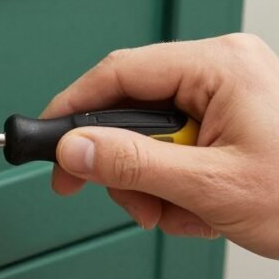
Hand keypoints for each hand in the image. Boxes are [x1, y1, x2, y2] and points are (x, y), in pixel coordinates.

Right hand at [43, 33, 278, 260]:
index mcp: (219, 65)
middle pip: (131, 108)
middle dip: (126, 165)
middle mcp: (222, 69)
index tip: (47, 143)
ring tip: (184, 213)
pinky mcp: (232, 118)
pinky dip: (177, 184)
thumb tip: (74, 149)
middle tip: (130, 202)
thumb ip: (133, 165)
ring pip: (150, 134)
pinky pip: (177, 145)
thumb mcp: (212, 186)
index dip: (73, 110)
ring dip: (153, 184)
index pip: (118, 73)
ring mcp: (229, 93)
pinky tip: (202, 208)